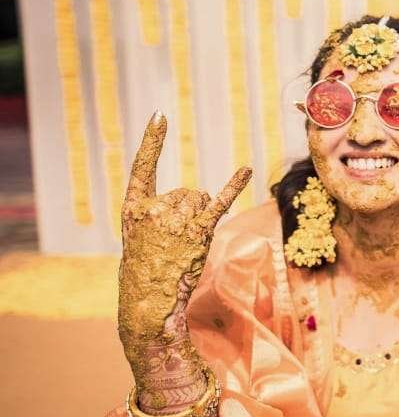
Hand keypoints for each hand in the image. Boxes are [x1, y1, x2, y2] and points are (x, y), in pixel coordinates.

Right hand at [117, 113, 251, 370]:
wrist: (149, 301)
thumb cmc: (147, 270)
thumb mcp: (142, 237)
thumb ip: (161, 213)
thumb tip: (200, 196)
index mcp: (133, 209)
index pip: (142, 167)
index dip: (152, 141)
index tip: (159, 115)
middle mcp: (152, 209)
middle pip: (186, 191)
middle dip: (189, 211)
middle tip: (176, 242)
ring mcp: (174, 220)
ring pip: (201, 198)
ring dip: (202, 216)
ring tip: (187, 244)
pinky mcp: (197, 231)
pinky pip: (218, 202)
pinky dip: (234, 185)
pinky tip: (247, 168)